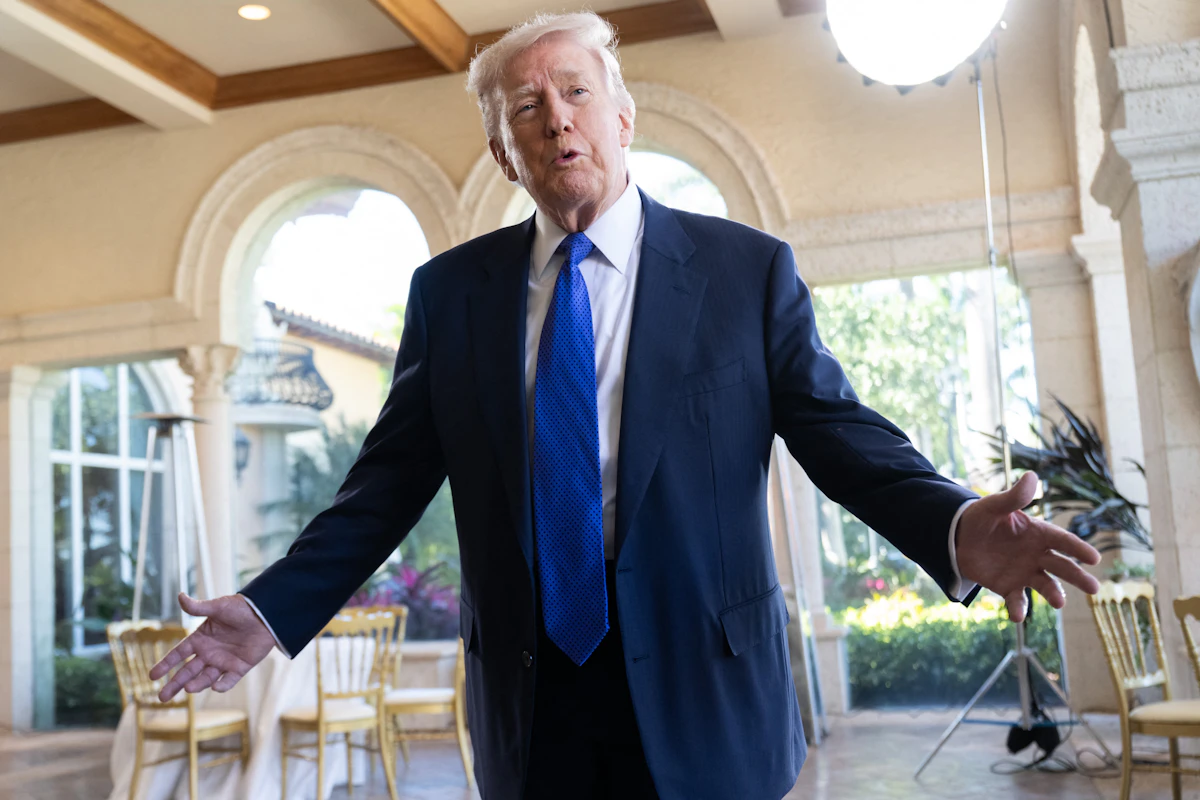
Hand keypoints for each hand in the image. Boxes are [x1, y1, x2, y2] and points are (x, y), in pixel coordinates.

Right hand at [150, 592, 276, 701]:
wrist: (266, 614)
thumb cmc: (241, 608)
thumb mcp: (218, 607)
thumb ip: (198, 607)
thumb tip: (180, 596)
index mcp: (200, 639)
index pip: (178, 654)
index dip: (165, 664)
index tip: (152, 676)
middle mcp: (209, 653)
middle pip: (187, 672)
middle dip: (175, 684)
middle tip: (162, 698)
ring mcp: (223, 661)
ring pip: (205, 678)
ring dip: (197, 684)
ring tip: (188, 689)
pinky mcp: (239, 667)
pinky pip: (228, 680)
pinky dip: (222, 685)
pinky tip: (215, 687)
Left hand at [956, 471, 1101, 622]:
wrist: (958, 538)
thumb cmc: (980, 518)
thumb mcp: (994, 506)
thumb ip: (1013, 496)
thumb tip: (1032, 476)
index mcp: (1037, 533)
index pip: (1062, 540)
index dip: (1078, 548)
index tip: (1094, 558)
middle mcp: (1036, 554)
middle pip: (1062, 566)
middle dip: (1078, 576)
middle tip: (1094, 588)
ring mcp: (1024, 572)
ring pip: (1045, 585)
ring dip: (1054, 594)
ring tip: (1059, 602)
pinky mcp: (1008, 587)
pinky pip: (1016, 600)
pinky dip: (1018, 609)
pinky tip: (1017, 616)